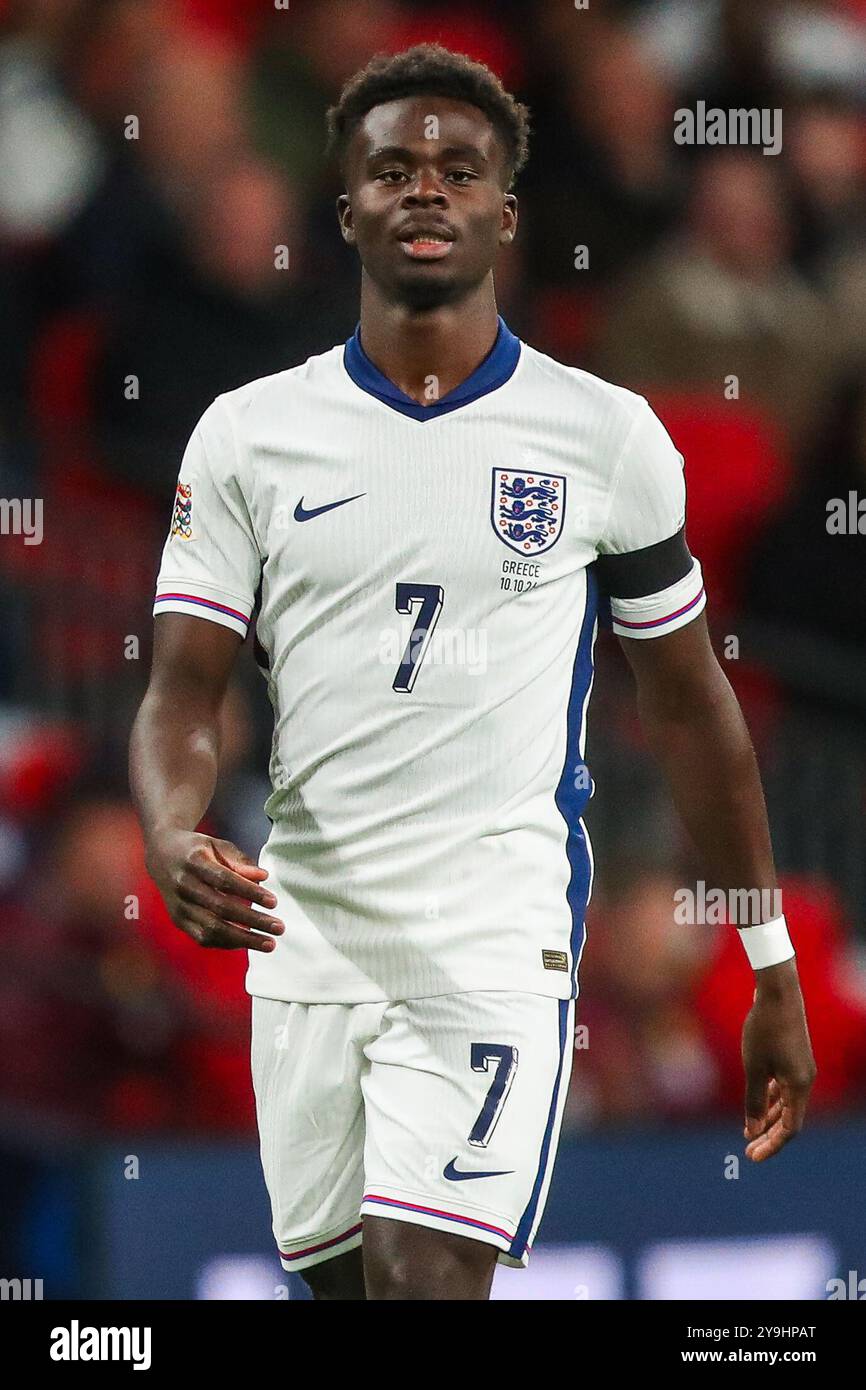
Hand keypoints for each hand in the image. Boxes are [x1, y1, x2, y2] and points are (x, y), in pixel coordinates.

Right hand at [145, 828, 284, 952]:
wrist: (161, 855)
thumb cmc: (196, 849)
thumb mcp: (217, 845)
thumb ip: (239, 860)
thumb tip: (263, 877)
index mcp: (194, 862)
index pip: (225, 880)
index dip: (250, 892)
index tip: (273, 902)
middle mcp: (183, 886)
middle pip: (220, 908)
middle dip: (253, 921)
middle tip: (279, 927)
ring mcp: (179, 906)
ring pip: (211, 929)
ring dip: (243, 939)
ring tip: (269, 943)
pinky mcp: (178, 920)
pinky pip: (203, 938)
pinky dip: (227, 943)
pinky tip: (247, 942)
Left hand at [741, 958, 815, 1160]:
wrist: (777, 992)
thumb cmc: (764, 1029)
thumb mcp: (754, 1068)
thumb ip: (753, 1101)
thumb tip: (751, 1131)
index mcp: (799, 1086)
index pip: (790, 1128)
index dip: (772, 1145)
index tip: (752, 1157)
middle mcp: (804, 1080)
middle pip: (788, 1118)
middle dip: (768, 1135)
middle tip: (748, 1150)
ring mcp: (800, 1068)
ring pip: (785, 1103)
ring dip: (768, 1117)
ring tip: (748, 1131)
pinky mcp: (793, 1057)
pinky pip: (783, 1087)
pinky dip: (770, 1098)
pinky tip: (755, 1103)